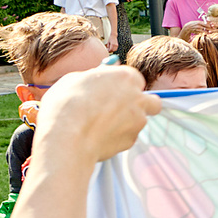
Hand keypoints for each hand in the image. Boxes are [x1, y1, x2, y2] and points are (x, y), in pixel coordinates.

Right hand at [28, 66, 157, 170]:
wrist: (66, 135)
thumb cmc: (66, 103)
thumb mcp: (76, 79)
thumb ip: (95, 77)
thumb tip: (97, 78)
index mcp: (126, 77)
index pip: (136, 79)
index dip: (124, 86)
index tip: (114, 91)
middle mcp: (138, 98)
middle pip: (151, 102)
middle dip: (141, 105)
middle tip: (122, 109)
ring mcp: (138, 121)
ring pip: (139, 121)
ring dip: (127, 122)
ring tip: (101, 126)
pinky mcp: (131, 140)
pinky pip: (127, 137)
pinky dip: (117, 137)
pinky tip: (98, 137)